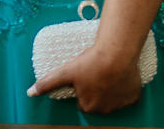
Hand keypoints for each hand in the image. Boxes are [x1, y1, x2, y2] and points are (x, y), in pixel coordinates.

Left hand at [27, 44, 141, 113]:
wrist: (117, 54)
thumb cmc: (90, 63)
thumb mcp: (66, 71)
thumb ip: (47, 83)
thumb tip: (30, 92)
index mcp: (87, 106)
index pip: (82, 100)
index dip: (83, 87)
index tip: (85, 75)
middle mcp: (104, 110)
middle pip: (97, 101)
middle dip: (96, 89)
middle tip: (97, 72)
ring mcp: (120, 104)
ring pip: (113, 98)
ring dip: (111, 88)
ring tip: (109, 71)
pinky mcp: (133, 97)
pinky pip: (128, 95)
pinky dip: (125, 87)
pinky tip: (121, 76)